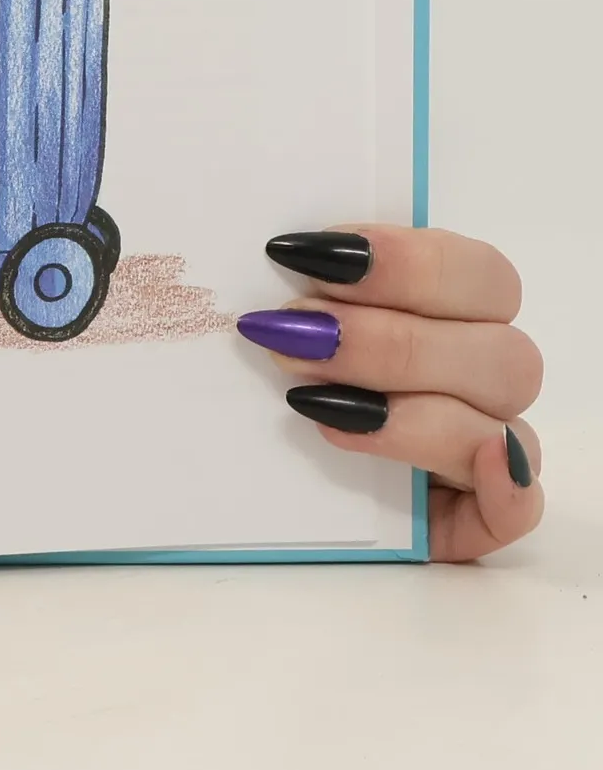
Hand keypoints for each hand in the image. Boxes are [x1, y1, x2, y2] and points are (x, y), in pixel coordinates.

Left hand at [238, 226, 542, 561]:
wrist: (251, 467)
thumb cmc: (283, 363)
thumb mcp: (290, 316)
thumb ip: (307, 282)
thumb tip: (278, 260)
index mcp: (458, 310)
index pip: (478, 274)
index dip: (404, 260)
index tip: (305, 255)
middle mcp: (482, 378)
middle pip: (499, 351)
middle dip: (390, 340)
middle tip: (298, 332)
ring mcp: (488, 449)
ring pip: (498, 426)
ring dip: (404, 411)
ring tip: (310, 399)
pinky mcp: (477, 515)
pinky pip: (518, 511)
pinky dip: (500, 492)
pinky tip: (453, 475)